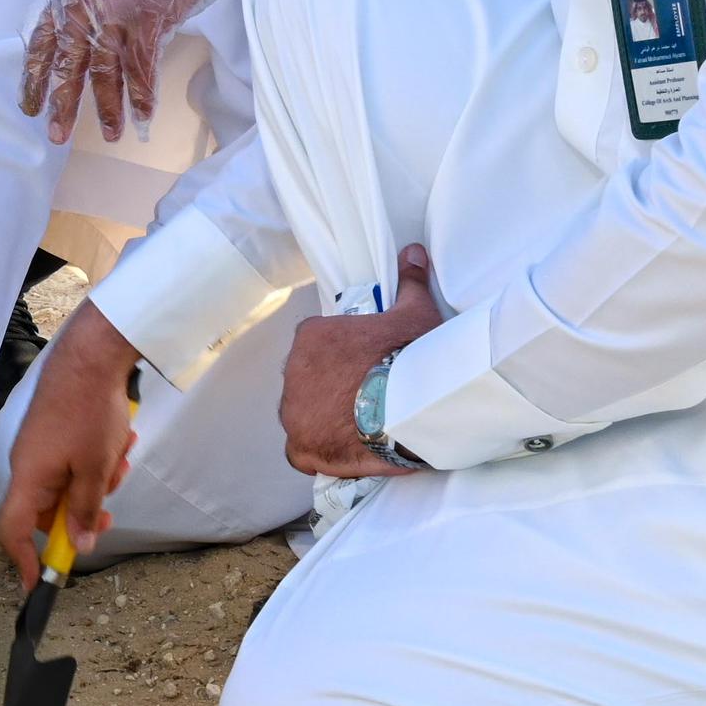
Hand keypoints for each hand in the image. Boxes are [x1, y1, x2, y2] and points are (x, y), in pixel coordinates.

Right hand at [0, 305, 142, 587]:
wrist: (90, 356)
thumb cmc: (88, 411)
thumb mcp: (94, 469)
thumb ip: (84, 510)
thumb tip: (77, 546)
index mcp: (28, 477)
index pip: (12, 530)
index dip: (23, 560)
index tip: (39, 583)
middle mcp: (27, 465)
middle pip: (45, 510)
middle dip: (80, 516)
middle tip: (108, 517)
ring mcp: (40, 447)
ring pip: (65, 485)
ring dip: (95, 483)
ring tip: (121, 459)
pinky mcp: (54, 433)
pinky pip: (71, 462)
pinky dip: (95, 462)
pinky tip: (119, 442)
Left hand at [19, 0, 223, 144]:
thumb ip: (70, 3)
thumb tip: (65, 33)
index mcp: (63, 0)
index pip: (40, 48)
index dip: (34, 80)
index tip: (30, 107)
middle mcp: (83, 16)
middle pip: (68, 69)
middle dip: (62, 106)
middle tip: (56, 137)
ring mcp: (114, 24)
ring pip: (106, 77)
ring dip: (108, 110)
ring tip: (109, 135)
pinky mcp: (146, 30)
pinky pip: (142, 72)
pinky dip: (143, 98)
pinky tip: (143, 118)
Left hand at [281, 246, 441, 478]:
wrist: (408, 403)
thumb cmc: (408, 354)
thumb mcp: (414, 312)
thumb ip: (408, 283)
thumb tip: (413, 253)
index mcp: (311, 337)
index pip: (319, 349)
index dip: (344, 361)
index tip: (368, 370)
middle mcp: (292, 373)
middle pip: (310, 382)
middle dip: (333, 389)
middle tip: (368, 399)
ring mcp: (294, 412)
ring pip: (304, 415)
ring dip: (325, 420)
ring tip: (361, 428)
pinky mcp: (302, 445)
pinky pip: (302, 451)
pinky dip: (318, 452)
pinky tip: (342, 452)